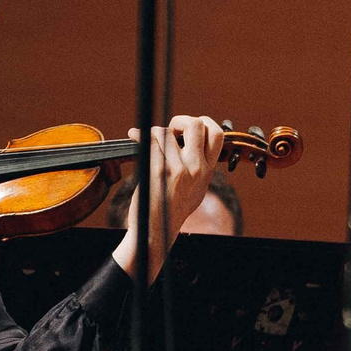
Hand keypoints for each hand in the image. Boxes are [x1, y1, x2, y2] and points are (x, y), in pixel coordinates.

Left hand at [116, 115, 227, 276]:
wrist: (157, 230)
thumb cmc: (173, 209)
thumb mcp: (196, 188)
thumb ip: (198, 166)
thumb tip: (191, 142)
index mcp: (207, 171)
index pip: (217, 134)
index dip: (203, 122)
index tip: (188, 127)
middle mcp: (196, 169)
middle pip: (196, 126)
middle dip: (180, 120)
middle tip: (170, 128)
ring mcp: (177, 170)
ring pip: (166, 133)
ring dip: (154, 132)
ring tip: (146, 139)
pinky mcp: (158, 173)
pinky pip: (150, 143)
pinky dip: (139, 135)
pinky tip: (134, 136)